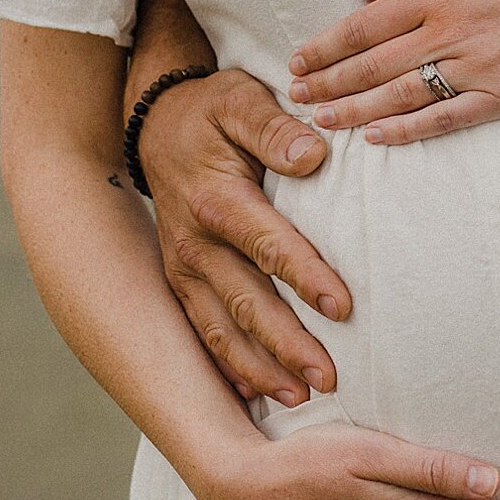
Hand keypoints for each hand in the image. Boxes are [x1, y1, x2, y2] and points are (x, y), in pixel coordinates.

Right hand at [139, 68, 350, 405]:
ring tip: (300, 398)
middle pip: (247, 302)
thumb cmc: (212, 111)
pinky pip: (201, 331)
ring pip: (222, 329)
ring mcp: (183, 268)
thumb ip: (274, 129)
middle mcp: (195, 242)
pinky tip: (251, 395)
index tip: (343, 307)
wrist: (155, 122)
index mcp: (217, 199)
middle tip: (328, 378)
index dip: (305, 276)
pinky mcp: (180, 282)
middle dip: (287, 345)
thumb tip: (313, 154)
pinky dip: (226, 366)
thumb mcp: (240, 100)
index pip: (268, 244)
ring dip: (260, 369)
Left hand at [286, 0, 499, 144]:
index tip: (298, 60)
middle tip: (296, 97)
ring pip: (401, 94)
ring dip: (355, 109)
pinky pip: (447, 117)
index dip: (325, 46)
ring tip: (322, 121)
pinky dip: (409, 129)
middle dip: (328, 82)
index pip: (364, 25)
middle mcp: (450, 30)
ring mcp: (477, 66)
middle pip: (373, 63)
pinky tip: (379, 137)